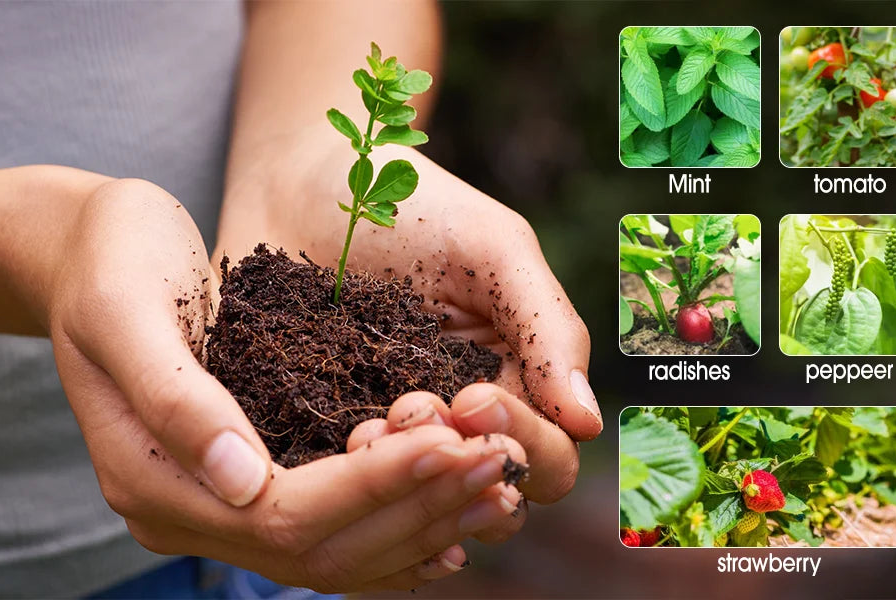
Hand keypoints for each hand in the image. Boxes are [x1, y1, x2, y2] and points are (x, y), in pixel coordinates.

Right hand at [34, 177, 525, 591]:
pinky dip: (395, 527)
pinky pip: (332, 529)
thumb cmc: (109, 262)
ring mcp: (220, 503)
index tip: (451, 442)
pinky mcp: (251, 479)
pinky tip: (449, 516)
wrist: (90, 251)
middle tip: (497, 465)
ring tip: (494, 486)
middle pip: (321, 548)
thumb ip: (175, 399)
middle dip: (416, 508)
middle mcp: (189, 509)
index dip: (373, 485)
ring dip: (420, 524)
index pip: (283, 514)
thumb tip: (243, 482)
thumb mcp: (126, 310)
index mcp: (151, 477)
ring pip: (335, 552)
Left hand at [218, 138, 602, 504]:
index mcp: (515, 382)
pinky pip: (347, 489)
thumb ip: (549, 326)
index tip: (472, 396)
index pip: (548, 456)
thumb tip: (588, 421)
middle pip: (488, 497)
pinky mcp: (324, 437)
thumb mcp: (494, 249)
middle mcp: (457, 422)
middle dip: (459, 468)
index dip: (522, 443)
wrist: (307, 178)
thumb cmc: (414, 205)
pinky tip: (334, 454)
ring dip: (405, 485)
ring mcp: (391, 435)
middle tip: (411, 407)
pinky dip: (350, 486)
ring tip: (366, 428)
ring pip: (419, 507)